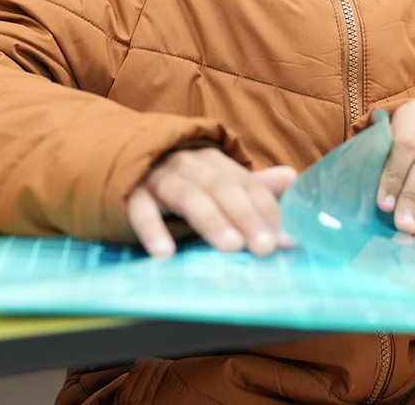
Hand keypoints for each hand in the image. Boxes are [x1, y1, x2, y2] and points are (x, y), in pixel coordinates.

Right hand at [126, 147, 296, 256]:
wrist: (122, 163)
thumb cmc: (180, 181)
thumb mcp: (216, 181)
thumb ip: (252, 185)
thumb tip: (293, 177)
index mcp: (216, 163)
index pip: (248, 186)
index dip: (268, 213)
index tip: (287, 242)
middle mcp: (190, 164)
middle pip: (223, 189)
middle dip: (246, 217)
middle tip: (263, 247)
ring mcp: (160, 177)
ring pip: (189, 196)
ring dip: (211, 221)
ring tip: (230, 246)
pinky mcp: (131, 193)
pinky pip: (142, 209)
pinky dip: (153, 228)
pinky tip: (164, 253)